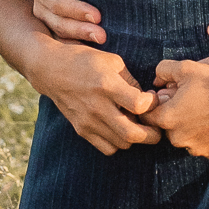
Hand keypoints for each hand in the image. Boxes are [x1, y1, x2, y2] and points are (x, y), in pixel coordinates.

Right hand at [26, 41, 159, 154]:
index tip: (152, 98)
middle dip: (153, 134)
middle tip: (158, 127)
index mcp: (106, 85)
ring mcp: (88, 121)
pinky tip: (120, 129)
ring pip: (122, 144)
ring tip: (137, 124)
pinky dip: (118, 142)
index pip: (139, 105)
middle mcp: (97, 106)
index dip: (152, 104)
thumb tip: (148, 99)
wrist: (51, 70)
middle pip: (132, 134)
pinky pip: (107, 148)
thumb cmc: (84, 61)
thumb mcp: (112, 61)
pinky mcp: (81, 130)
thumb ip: (132, 81)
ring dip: (135, 137)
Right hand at [30, 0, 103, 43]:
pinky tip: (95, 50)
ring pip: (61, 34)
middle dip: (81, 29)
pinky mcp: (58, 28)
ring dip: (81, 39)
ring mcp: (47, 19)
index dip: (76, 10)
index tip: (98, 16)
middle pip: (58, 22)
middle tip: (102, 35)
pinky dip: (80, 46)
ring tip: (101, 40)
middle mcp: (40, 5)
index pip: (57, 2)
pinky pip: (66, 42)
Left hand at [149, 60, 208, 159]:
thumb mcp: (186, 67)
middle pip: (167, 128)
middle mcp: (178, 139)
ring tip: (205, 110)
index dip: (156, 104)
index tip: (168, 96)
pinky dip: (206, 136)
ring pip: (185, 138)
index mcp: (167, 119)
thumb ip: (162, 70)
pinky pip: (204, 145)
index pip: (147, 116)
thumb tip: (155, 81)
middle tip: (189, 101)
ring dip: (189, 128)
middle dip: (173, 116)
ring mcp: (197, 149)